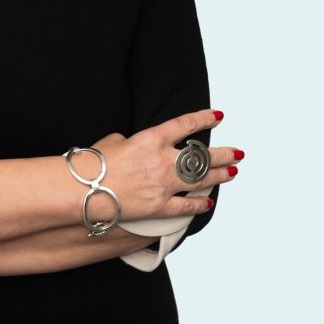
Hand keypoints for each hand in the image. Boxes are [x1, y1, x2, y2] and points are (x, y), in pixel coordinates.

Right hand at [78, 109, 242, 221]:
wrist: (86, 190)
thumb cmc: (94, 164)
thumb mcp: (114, 141)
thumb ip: (132, 141)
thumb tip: (135, 146)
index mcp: (152, 138)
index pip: (186, 125)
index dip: (204, 119)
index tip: (218, 116)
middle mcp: (163, 160)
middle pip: (202, 155)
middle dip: (223, 153)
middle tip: (237, 152)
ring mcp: (164, 185)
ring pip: (201, 180)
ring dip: (219, 175)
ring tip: (233, 172)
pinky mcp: (160, 207)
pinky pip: (186, 206)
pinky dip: (199, 205)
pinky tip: (208, 202)